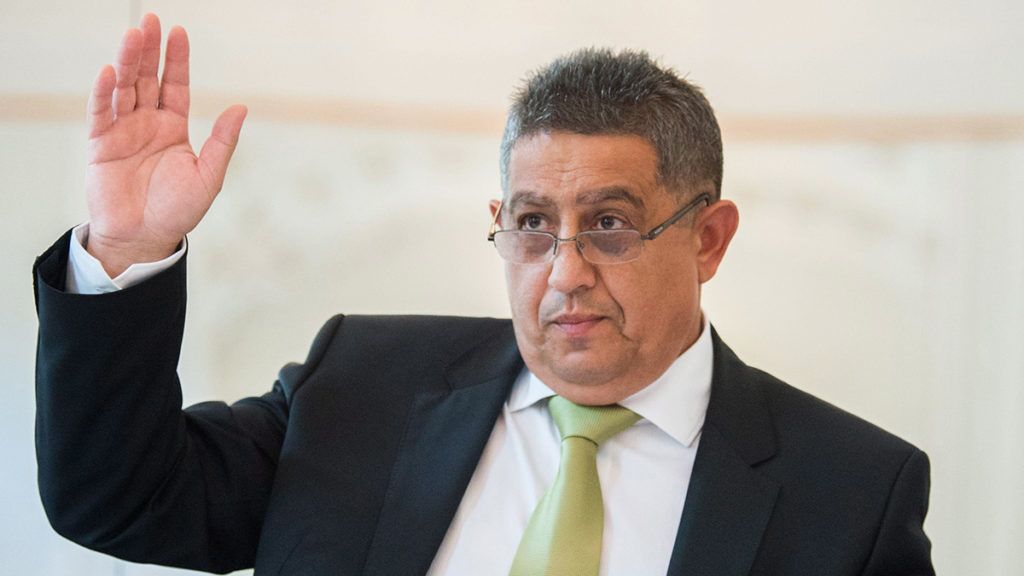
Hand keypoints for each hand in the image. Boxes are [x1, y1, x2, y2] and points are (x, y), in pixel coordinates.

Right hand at [85, 13, 245, 276]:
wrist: (144, 238)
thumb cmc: (178, 211)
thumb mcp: (209, 176)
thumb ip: (223, 142)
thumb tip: (241, 108)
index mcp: (173, 128)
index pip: (175, 85)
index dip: (176, 60)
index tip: (178, 32)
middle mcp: (147, 124)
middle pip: (147, 78)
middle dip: (149, 50)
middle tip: (150, 21)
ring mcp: (123, 131)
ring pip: (124, 88)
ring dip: (127, 61)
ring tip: (132, 35)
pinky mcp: (101, 144)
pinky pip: (101, 112)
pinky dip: (104, 92)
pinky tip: (110, 72)